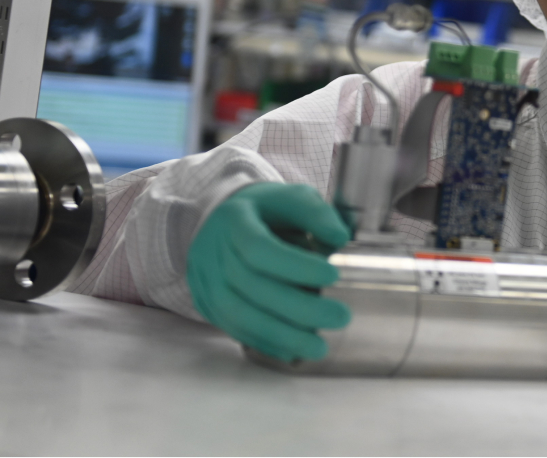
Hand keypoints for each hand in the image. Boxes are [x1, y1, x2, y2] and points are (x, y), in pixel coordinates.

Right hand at [187, 182, 350, 361]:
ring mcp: (206, 281)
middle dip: (298, 308)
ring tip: (319, 346)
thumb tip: (339, 238)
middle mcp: (212, 252)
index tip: (333, 274)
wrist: (223, 219)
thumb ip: (316, 214)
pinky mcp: (208, 304)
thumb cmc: (265, 210)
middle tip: (340, 317)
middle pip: (251, 287)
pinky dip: (265, 342)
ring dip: (281, 335)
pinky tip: (293, 350)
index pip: (259, 248)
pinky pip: (233, 329)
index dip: (295, 266)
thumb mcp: (292, 196)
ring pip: (238, 315)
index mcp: (234, 220)